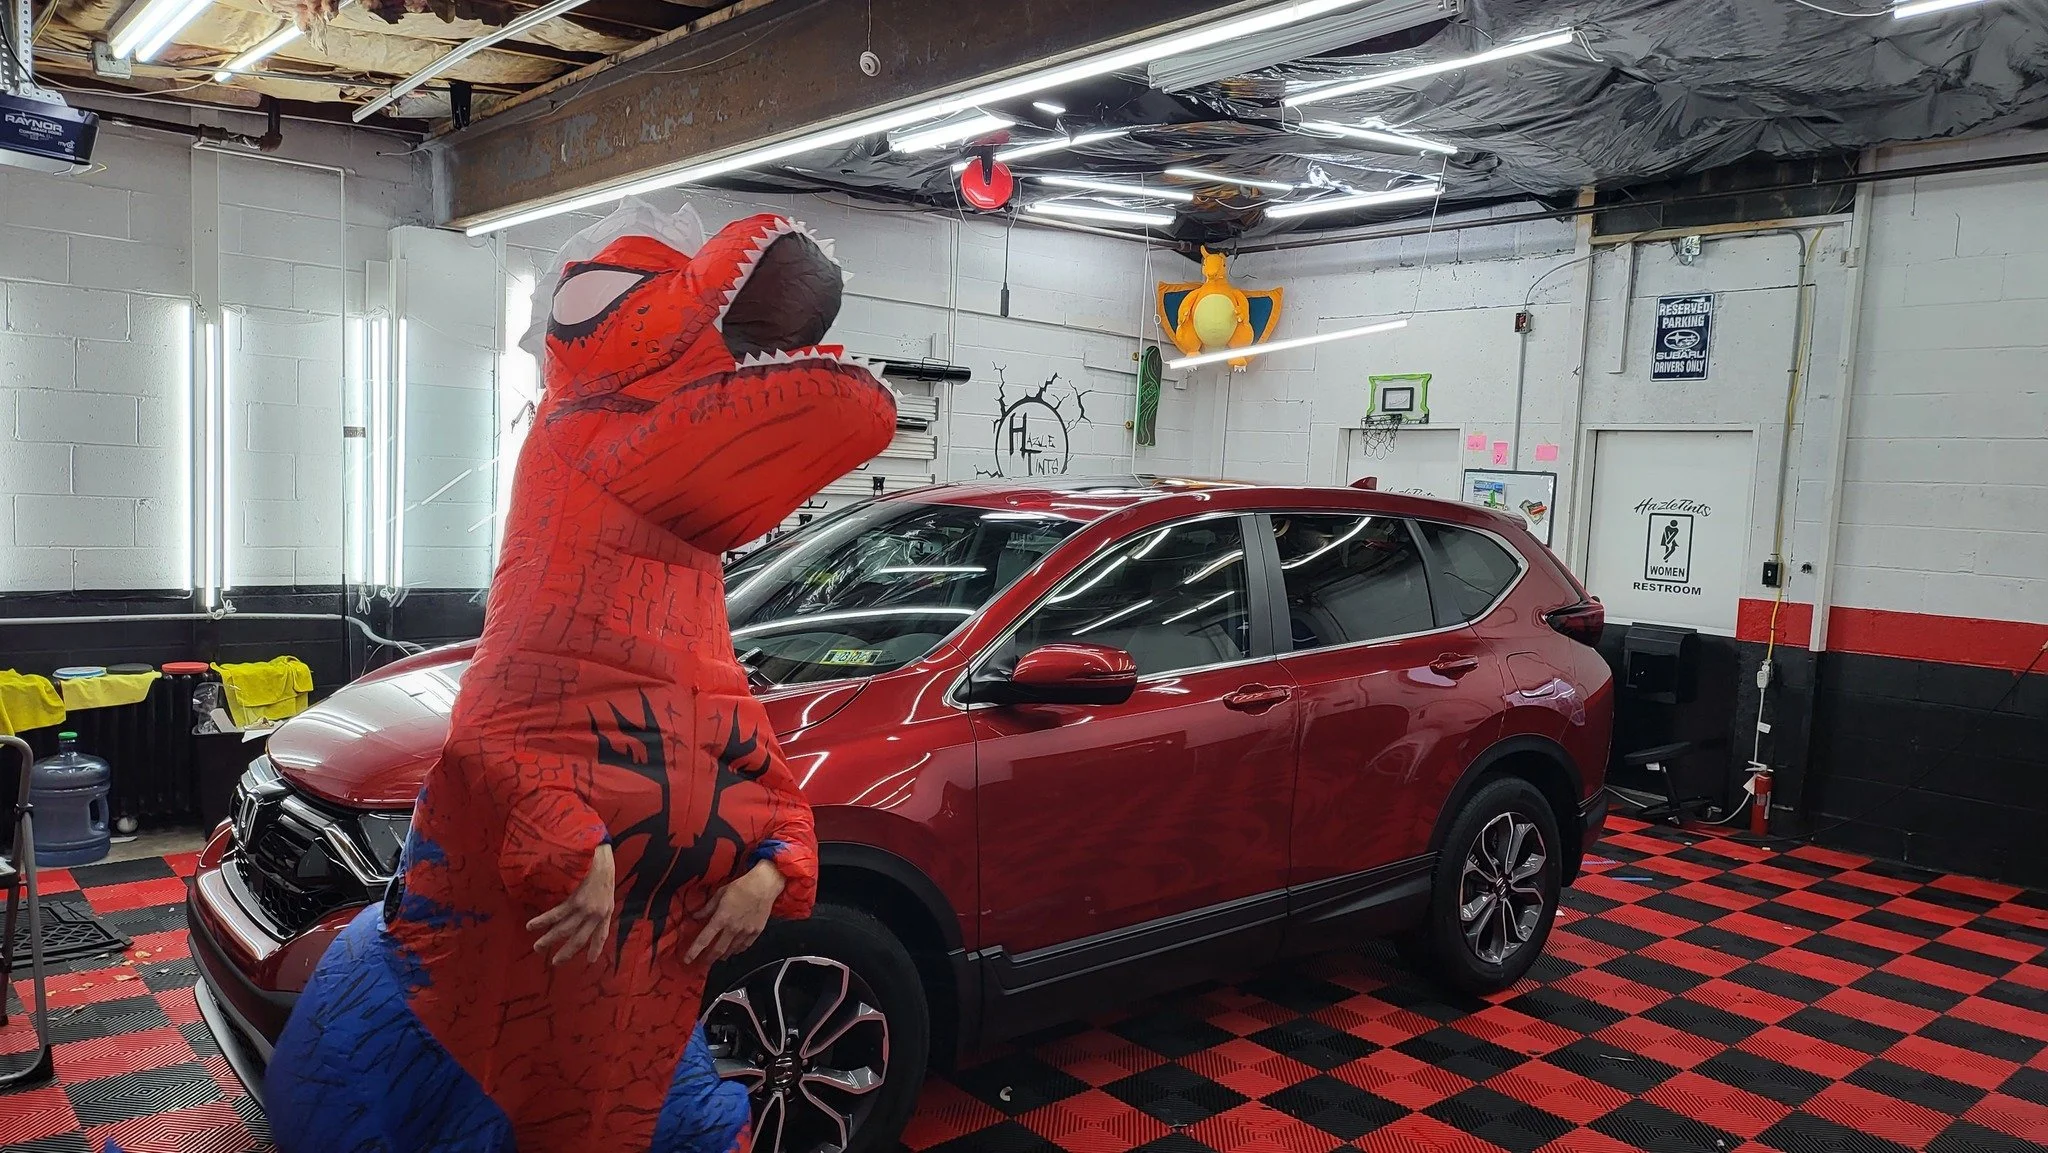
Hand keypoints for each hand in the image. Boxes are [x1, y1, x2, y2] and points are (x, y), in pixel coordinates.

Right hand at [527, 843, 614, 965]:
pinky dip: (542, 922)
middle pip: (579, 939)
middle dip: (566, 952)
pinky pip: (555, 915)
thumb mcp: (606, 889)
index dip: (596, 948)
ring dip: (549, 940)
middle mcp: (596, 914)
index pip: (601, 935)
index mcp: (606, 911)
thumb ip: (599, 903)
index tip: (590, 961)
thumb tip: (588, 912)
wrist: (600, 855)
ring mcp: (585, 909)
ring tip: (537, 947)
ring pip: (564, 930)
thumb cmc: (603, 868)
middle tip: (555, 962)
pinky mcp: (574, 901)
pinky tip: (531, 926)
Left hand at [685, 859, 784, 965]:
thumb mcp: (720, 894)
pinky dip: (738, 950)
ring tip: (719, 957)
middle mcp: (732, 928)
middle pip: (718, 950)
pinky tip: (735, 950)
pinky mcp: (756, 932)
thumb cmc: (741, 887)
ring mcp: (745, 931)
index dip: (694, 951)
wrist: (764, 885)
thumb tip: (695, 916)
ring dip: (724, 955)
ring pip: (732, 950)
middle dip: (709, 958)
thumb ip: (707, 908)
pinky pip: (745, 946)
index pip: (704, 939)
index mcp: (721, 918)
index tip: (688, 959)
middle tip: (704, 962)